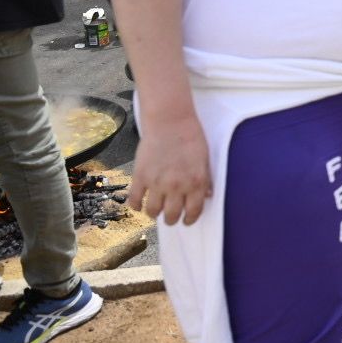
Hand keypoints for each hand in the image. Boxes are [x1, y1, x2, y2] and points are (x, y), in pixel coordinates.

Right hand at [129, 111, 212, 225]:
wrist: (170, 121)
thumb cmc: (191, 137)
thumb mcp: (205, 160)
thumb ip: (205, 180)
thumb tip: (206, 197)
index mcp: (196, 183)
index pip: (193, 212)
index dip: (190, 219)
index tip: (186, 220)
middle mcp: (177, 186)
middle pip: (172, 216)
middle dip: (172, 219)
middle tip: (171, 217)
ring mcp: (157, 183)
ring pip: (153, 212)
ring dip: (154, 214)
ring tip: (156, 210)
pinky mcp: (140, 176)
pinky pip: (134, 199)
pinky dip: (135, 206)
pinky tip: (139, 205)